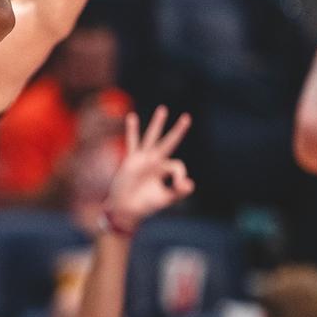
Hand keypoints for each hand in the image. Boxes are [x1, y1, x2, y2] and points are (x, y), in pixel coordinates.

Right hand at [101, 105, 193, 232]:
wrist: (126, 208)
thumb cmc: (146, 205)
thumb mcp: (165, 198)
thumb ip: (178, 192)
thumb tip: (190, 183)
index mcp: (165, 171)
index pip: (177, 164)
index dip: (180, 175)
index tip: (178, 186)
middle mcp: (156, 161)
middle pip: (169, 142)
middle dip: (178, 131)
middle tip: (187, 117)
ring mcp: (143, 159)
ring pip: (152, 137)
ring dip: (157, 123)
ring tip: (163, 109)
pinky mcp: (131, 160)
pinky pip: (133, 142)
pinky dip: (132, 130)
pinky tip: (132, 117)